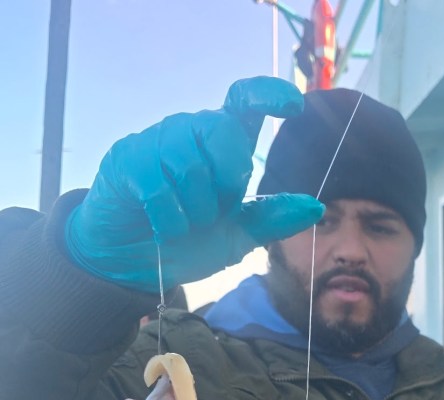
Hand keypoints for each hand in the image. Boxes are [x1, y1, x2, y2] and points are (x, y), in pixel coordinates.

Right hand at [65, 77, 323, 290]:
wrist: (135, 262)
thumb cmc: (187, 241)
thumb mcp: (237, 236)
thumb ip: (273, 220)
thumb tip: (317, 206)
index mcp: (221, 146)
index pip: (245, 101)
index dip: (269, 94)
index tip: (295, 105)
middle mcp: (190, 133)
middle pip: (223, 131)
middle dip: (227, 179)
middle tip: (214, 210)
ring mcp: (156, 142)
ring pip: (191, 164)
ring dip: (196, 209)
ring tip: (186, 224)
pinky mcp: (126, 160)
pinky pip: (159, 187)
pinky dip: (170, 221)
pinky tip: (163, 229)